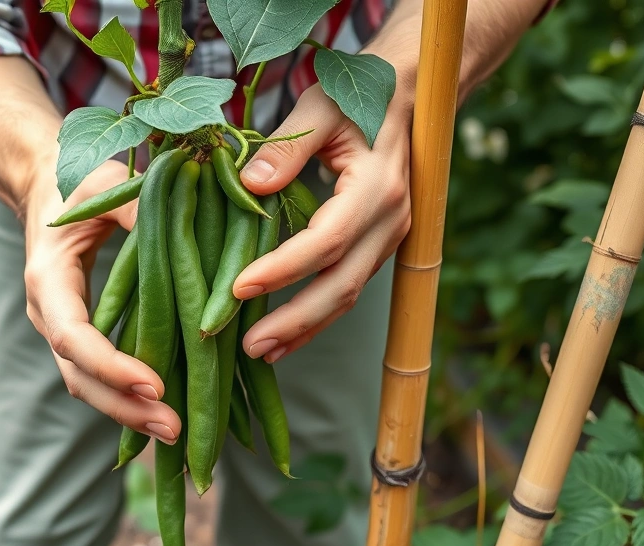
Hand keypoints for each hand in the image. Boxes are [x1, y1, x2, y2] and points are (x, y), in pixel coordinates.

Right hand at [22, 160, 181, 444]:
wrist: (49, 186)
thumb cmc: (81, 181)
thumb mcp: (109, 184)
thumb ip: (139, 208)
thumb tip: (179, 233)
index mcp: (48, 279)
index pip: (72, 336)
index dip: (110, 365)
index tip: (153, 385)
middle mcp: (49, 313)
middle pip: (79, 377)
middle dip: (124, 408)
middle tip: (174, 428)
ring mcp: (63, 330)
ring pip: (88, 385)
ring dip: (129, 413)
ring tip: (176, 431)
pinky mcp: (83, 335)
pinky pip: (101, 376)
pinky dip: (130, 398)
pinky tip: (169, 411)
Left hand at [235, 83, 412, 363]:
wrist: (405, 97)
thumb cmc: (356, 95)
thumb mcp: (318, 107)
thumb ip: (286, 145)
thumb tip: (249, 186)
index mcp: (377, 186)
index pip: (328, 240)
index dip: (284, 269)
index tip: (238, 287)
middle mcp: (391, 220)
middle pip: (343, 284)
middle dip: (296, 321)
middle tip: (249, 346)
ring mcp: (390, 237)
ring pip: (348, 294)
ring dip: (305, 328)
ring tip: (260, 352)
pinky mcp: (379, 246)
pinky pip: (348, 288)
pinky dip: (317, 316)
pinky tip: (285, 337)